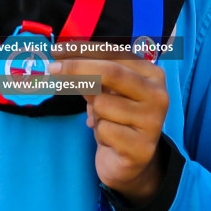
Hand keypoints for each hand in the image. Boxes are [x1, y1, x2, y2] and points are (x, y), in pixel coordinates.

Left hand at [49, 55, 168, 204]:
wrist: (130, 161)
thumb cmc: (116, 118)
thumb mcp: (104, 91)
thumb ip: (90, 73)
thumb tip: (60, 59)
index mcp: (151, 74)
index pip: (115, 53)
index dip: (83, 50)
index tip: (56, 50)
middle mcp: (158, 94)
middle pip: (111, 73)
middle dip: (77, 68)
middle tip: (52, 69)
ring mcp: (153, 121)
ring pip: (102, 104)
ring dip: (94, 113)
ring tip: (105, 123)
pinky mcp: (142, 147)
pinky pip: (104, 130)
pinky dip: (99, 133)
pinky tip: (110, 139)